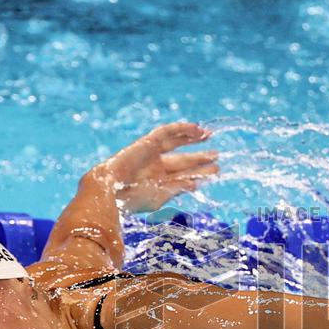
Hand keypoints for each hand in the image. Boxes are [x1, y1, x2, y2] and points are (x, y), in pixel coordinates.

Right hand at [93, 122, 218, 212]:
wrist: (111, 189)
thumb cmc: (133, 199)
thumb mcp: (160, 197)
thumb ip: (178, 188)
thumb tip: (196, 183)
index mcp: (158, 183)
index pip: (183, 176)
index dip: (199, 173)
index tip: (215, 171)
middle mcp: (156, 168)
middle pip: (182, 161)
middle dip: (199, 158)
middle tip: (217, 157)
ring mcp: (151, 154)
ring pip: (176, 144)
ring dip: (192, 140)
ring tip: (209, 136)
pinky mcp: (147, 142)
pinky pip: (167, 132)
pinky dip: (182, 129)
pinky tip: (197, 129)